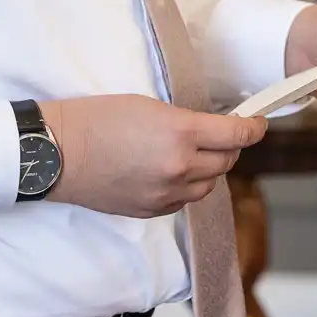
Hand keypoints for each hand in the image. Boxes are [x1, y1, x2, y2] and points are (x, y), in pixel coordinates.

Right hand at [41, 94, 266, 218]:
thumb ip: (187, 122)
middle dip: (230, 147)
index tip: (257, 123)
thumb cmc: (98, 118)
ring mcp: (166, 194)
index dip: (253, 128)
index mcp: (181, 134)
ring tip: (196, 154)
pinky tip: (173, 172)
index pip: (236, 134)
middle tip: (224, 134)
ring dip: (210, 169)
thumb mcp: (150, 106)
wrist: (59, 152)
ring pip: (208, 185)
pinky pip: (184, 200)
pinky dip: (187, 187)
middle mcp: (179, 168)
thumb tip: (211, 130)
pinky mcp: (151, 210)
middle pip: (226, 161)